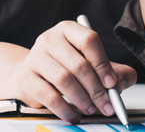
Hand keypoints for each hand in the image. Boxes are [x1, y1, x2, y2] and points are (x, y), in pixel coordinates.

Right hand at [9, 21, 137, 122]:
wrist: (32, 74)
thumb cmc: (66, 67)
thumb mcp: (93, 65)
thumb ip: (116, 72)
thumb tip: (118, 84)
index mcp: (68, 30)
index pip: (89, 40)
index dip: (102, 63)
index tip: (111, 83)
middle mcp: (50, 39)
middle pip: (78, 64)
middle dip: (96, 89)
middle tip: (106, 105)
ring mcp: (35, 56)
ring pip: (63, 80)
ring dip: (82, 99)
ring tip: (90, 109)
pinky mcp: (26, 76)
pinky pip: (48, 96)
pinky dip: (65, 109)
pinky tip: (74, 115)